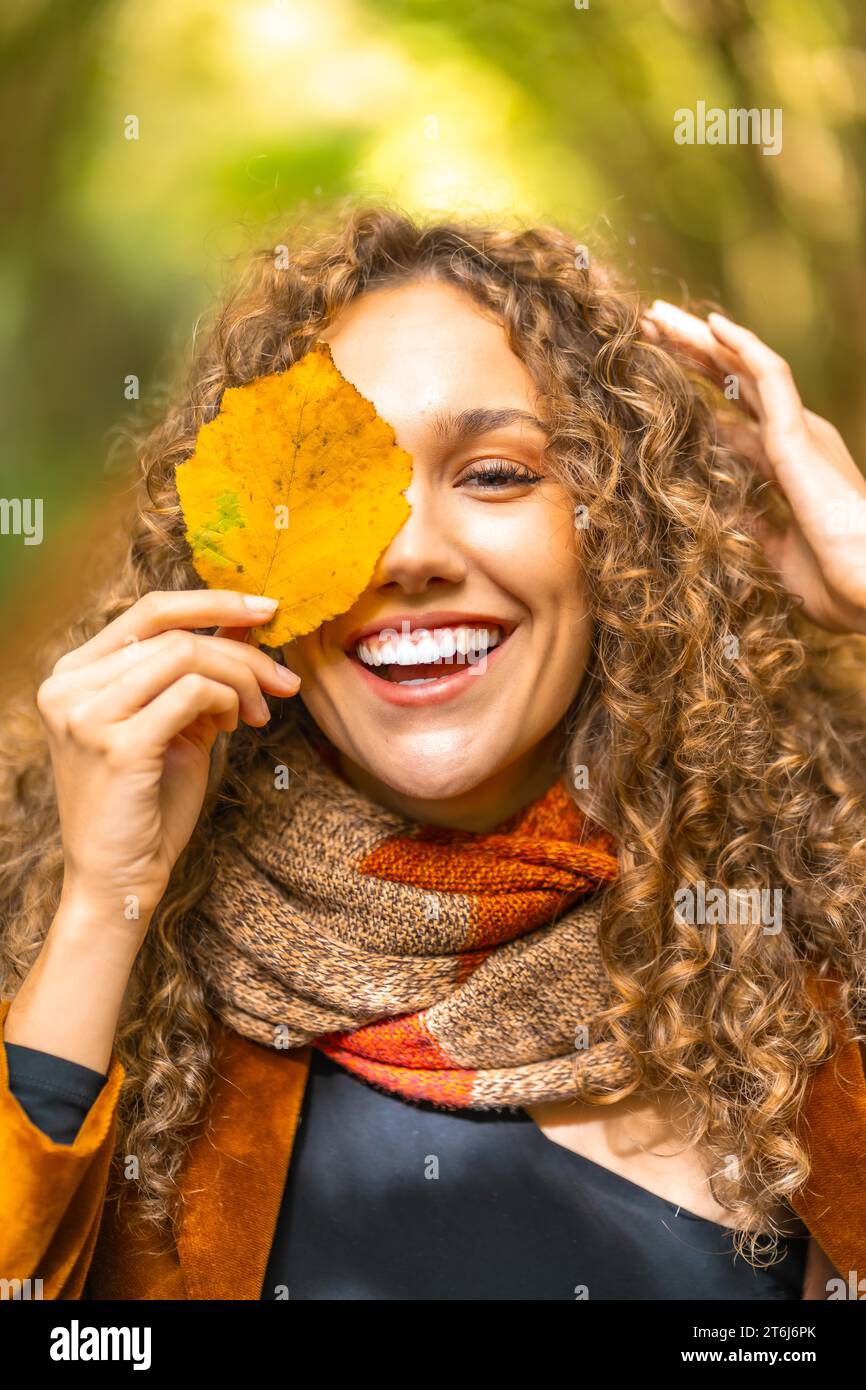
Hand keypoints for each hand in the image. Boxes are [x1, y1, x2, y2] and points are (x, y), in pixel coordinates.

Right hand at [36, 589, 300, 932]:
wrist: (119, 879)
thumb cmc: (148, 803)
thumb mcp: (174, 722)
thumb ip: (196, 672)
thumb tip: (243, 623)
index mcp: (75, 673)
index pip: (149, 611)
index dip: (213, 601)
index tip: (266, 610)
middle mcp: (69, 686)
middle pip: (175, 633)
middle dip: (242, 650)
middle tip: (283, 679)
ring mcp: (86, 714)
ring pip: (187, 657)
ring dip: (241, 681)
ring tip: (255, 715)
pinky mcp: (116, 744)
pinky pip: (193, 693)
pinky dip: (226, 702)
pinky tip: (232, 728)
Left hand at [641, 300, 865, 636]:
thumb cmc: (834, 579)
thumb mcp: (772, 550)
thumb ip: (749, 522)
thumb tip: (716, 512)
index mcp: (786, 466)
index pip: (732, 418)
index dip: (695, 395)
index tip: (652, 377)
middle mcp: (794, 439)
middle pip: (734, 385)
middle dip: (691, 356)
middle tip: (647, 329)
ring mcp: (800, 431)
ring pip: (745, 370)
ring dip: (702, 341)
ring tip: (660, 317)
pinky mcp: (801, 434)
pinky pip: (771, 375)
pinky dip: (742, 347)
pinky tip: (712, 325)